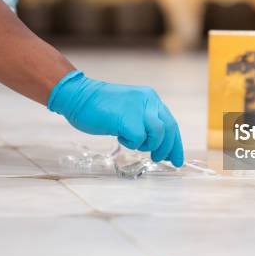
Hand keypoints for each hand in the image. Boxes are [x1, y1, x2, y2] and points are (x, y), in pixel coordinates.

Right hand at [48, 71, 184, 166]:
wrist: (78, 96)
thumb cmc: (101, 107)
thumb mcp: (130, 109)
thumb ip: (145, 121)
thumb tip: (159, 144)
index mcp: (150, 98)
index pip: (171, 123)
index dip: (175, 143)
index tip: (176, 159)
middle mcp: (148, 100)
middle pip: (169, 129)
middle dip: (166, 148)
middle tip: (159, 159)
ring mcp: (138, 108)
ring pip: (158, 134)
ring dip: (148, 145)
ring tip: (134, 144)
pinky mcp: (127, 118)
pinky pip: (139, 138)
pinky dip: (131, 143)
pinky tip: (120, 136)